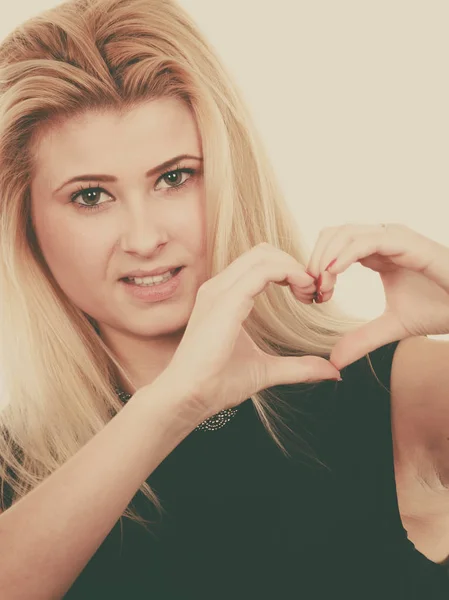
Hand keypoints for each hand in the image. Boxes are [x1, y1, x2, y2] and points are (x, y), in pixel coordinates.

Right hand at [166, 243, 340, 419]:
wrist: (188, 397)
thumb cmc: (216, 383)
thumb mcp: (266, 371)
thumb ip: (298, 367)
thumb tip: (332, 372)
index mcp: (224, 297)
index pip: (260, 264)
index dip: (289, 271)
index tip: (308, 296)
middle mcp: (219, 287)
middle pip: (263, 252)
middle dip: (294, 265)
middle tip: (312, 293)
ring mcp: (219, 291)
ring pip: (264, 255)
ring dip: (294, 268)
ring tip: (309, 293)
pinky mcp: (225, 301)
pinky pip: (262, 271)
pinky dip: (289, 274)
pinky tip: (302, 292)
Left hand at [306, 223, 448, 369]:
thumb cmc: (440, 310)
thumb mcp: (392, 326)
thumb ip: (363, 339)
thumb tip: (334, 360)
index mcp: (377, 253)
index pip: (334, 245)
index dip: (317, 266)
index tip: (315, 296)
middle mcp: (383, 239)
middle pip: (333, 234)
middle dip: (315, 260)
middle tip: (312, 291)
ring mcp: (395, 237)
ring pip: (345, 232)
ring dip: (325, 258)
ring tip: (322, 286)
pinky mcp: (408, 242)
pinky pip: (368, 240)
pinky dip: (345, 255)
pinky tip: (333, 275)